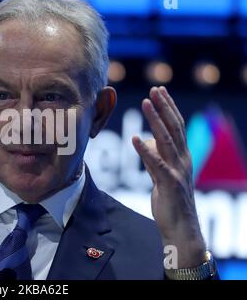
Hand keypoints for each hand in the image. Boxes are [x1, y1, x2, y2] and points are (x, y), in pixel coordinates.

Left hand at [132, 86, 205, 267]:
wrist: (181, 228)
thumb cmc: (171, 202)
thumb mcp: (162, 175)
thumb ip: (155, 156)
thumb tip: (145, 141)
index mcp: (182, 156)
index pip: (176, 126)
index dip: (168, 108)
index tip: (159, 91)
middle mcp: (183, 160)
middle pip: (174, 128)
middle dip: (164, 107)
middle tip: (154, 89)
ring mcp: (177, 171)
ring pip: (167, 140)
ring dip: (155, 120)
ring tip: (146, 104)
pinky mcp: (169, 184)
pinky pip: (157, 164)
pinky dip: (146, 150)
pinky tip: (135, 138)